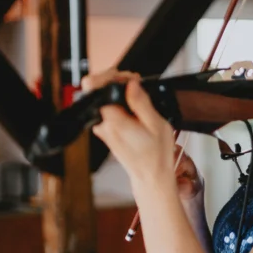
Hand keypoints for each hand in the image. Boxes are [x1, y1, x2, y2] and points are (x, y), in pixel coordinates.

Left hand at [81, 69, 202, 199]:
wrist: (151, 175)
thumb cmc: (156, 154)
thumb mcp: (156, 124)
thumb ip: (141, 102)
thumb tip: (130, 84)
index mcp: (113, 121)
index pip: (96, 87)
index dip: (112, 77)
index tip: (129, 79)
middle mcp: (103, 125)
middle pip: (99, 91)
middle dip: (117, 82)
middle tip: (136, 85)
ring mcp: (103, 129)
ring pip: (105, 100)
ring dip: (121, 94)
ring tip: (139, 99)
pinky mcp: (106, 132)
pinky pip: (109, 110)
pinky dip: (121, 105)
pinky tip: (135, 111)